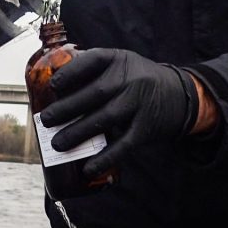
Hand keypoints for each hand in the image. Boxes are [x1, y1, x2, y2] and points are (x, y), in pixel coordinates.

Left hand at [39, 48, 197, 177]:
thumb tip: (50, 88)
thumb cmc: (138, 79)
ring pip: (106, 118)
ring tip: (57, 144)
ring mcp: (139, 103)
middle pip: (96, 92)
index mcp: (119, 59)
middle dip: (68, 107)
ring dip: (79, 132)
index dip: (72, 72)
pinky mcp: (146, 128)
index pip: (93, 60)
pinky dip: (105, 157)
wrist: (180, 95)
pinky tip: (88, 167)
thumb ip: (93, 70)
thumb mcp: (121, 64)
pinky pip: (123, 144)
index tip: (53, 86)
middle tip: (46, 120)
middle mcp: (131, 78)